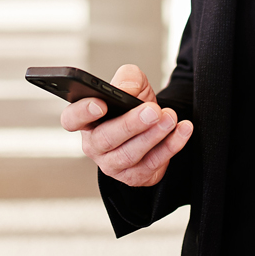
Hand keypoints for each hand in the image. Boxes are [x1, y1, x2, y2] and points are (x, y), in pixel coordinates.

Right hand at [59, 64, 192, 186]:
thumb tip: (126, 90)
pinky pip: (152, 163)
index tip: (101, 103)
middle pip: (105, 139)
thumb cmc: (135, 104)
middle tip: (152, 111)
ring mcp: (112, 164)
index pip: (72, 119)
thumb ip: (127, 79)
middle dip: (130, 125)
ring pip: (129, 154)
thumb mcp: (133, 84)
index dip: (83, 112)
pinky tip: (182, 130)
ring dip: (153, 136)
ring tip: (169, 118)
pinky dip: (170, 146)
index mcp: (86, 120)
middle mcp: (95, 145)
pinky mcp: (134, 176)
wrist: (155, 125)